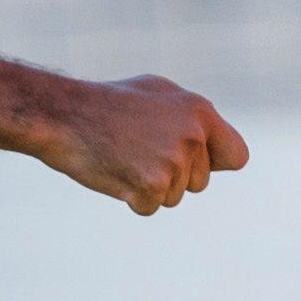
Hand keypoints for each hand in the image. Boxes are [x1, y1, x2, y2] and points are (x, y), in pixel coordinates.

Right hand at [36, 75, 248, 216]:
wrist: (64, 115)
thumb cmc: (107, 102)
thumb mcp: (158, 93)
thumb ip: (192, 118)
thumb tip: (214, 144)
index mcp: (200, 112)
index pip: (237, 156)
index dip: (215, 164)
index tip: (197, 165)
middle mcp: (192, 136)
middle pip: (198, 183)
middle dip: (172, 176)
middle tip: (137, 151)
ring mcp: (173, 163)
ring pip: (173, 197)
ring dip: (149, 187)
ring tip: (123, 156)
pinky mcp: (150, 186)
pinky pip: (149, 207)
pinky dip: (130, 198)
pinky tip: (114, 171)